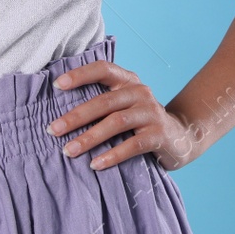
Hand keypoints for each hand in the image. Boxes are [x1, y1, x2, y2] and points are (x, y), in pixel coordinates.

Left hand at [47, 61, 199, 171]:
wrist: (182, 137)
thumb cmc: (141, 121)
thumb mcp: (124, 105)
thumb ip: (103, 102)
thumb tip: (61, 114)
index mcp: (128, 81)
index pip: (103, 69)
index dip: (80, 74)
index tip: (57, 85)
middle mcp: (140, 92)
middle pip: (105, 101)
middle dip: (76, 116)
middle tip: (53, 130)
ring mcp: (151, 113)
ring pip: (116, 122)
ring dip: (89, 137)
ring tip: (69, 151)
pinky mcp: (159, 135)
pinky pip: (133, 145)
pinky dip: (112, 155)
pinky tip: (95, 164)